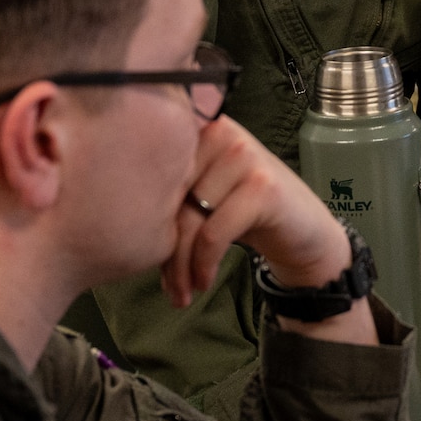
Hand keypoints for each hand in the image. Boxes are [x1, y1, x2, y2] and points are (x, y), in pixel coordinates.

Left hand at [164, 116, 377, 344]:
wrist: (305, 232)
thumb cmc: (246, 214)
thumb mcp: (203, 196)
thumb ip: (169, 194)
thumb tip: (115, 223)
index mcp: (200, 128)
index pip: (155, 176)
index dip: (146, 222)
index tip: (145, 259)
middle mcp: (221, 132)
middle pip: (169, 198)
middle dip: (164, 250)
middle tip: (168, 287)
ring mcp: (244, 155)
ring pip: (190, 219)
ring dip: (182, 265)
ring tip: (183, 292)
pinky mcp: (263, 186)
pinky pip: (214, 233)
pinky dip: (204, 264)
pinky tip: (204, 282)